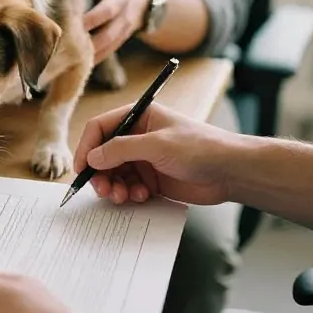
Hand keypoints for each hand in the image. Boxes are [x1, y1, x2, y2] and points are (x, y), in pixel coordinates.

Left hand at [73, 0, 150, 63]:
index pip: (107, 11)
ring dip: (89, 56)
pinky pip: (106, 54)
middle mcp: (124, 18)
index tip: (71, 24)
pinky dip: (92, 61)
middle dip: (88, 44)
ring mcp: (123, 33)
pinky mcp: (118, 43)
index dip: (91, 19)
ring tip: (66, 61)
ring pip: (107, 48)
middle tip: (64, 48)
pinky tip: (74, 67)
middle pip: (108, 35)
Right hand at [74, 102, 240, 205]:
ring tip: (122, 196)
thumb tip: (92, 157)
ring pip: (114, 173)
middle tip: (102, 190)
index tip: (81, 168)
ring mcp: (144, 158)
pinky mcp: (152, 178)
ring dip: (113, 186)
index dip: (87, 146)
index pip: (100, 127)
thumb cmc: (200, 148)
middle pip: (104, 153)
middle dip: (100, 173)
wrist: (230, 172)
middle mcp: (138, 135)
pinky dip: (129, 193)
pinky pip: (128, 186)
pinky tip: (140, 196)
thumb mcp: (157, 145)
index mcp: (139, 116)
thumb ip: (121, 149)